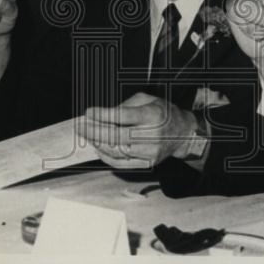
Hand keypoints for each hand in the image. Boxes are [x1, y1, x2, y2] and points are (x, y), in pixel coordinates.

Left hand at [78, 92, 198, 168]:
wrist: (183, 133)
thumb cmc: (163, 113)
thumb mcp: (147, 100)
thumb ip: (125, 105)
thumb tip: (103, 115)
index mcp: (152, 115)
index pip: (122, 116)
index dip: (103, 115)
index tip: (89, 112)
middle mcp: (151, 135)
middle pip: (117, 136)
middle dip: (94, 131)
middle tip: (80, 126)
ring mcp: (149, 152)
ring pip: (117, 151)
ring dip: (98, 143)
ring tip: (87, 136)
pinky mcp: (147, 163)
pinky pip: (121, 163)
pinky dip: (107, 157)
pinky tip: (98, 148)